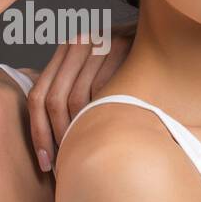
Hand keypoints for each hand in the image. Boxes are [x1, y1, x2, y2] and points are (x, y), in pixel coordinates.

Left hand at [25, 21, 134, 171]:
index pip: (38, 96)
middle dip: (58, 136)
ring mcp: (97, 43)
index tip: (46, 162)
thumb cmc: (129, 67)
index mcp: (64, 52)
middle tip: (66, 163)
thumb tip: (49, 137)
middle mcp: (76, 44)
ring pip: (75, 99)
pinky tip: (108, 134)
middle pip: (53, 100)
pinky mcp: (119, 46)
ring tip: (86, 154)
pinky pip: (102, 89)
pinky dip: (101, 115)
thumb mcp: (96, 71)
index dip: (38, 132)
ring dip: (78, 130)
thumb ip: (73, 92)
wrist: (162, 38)